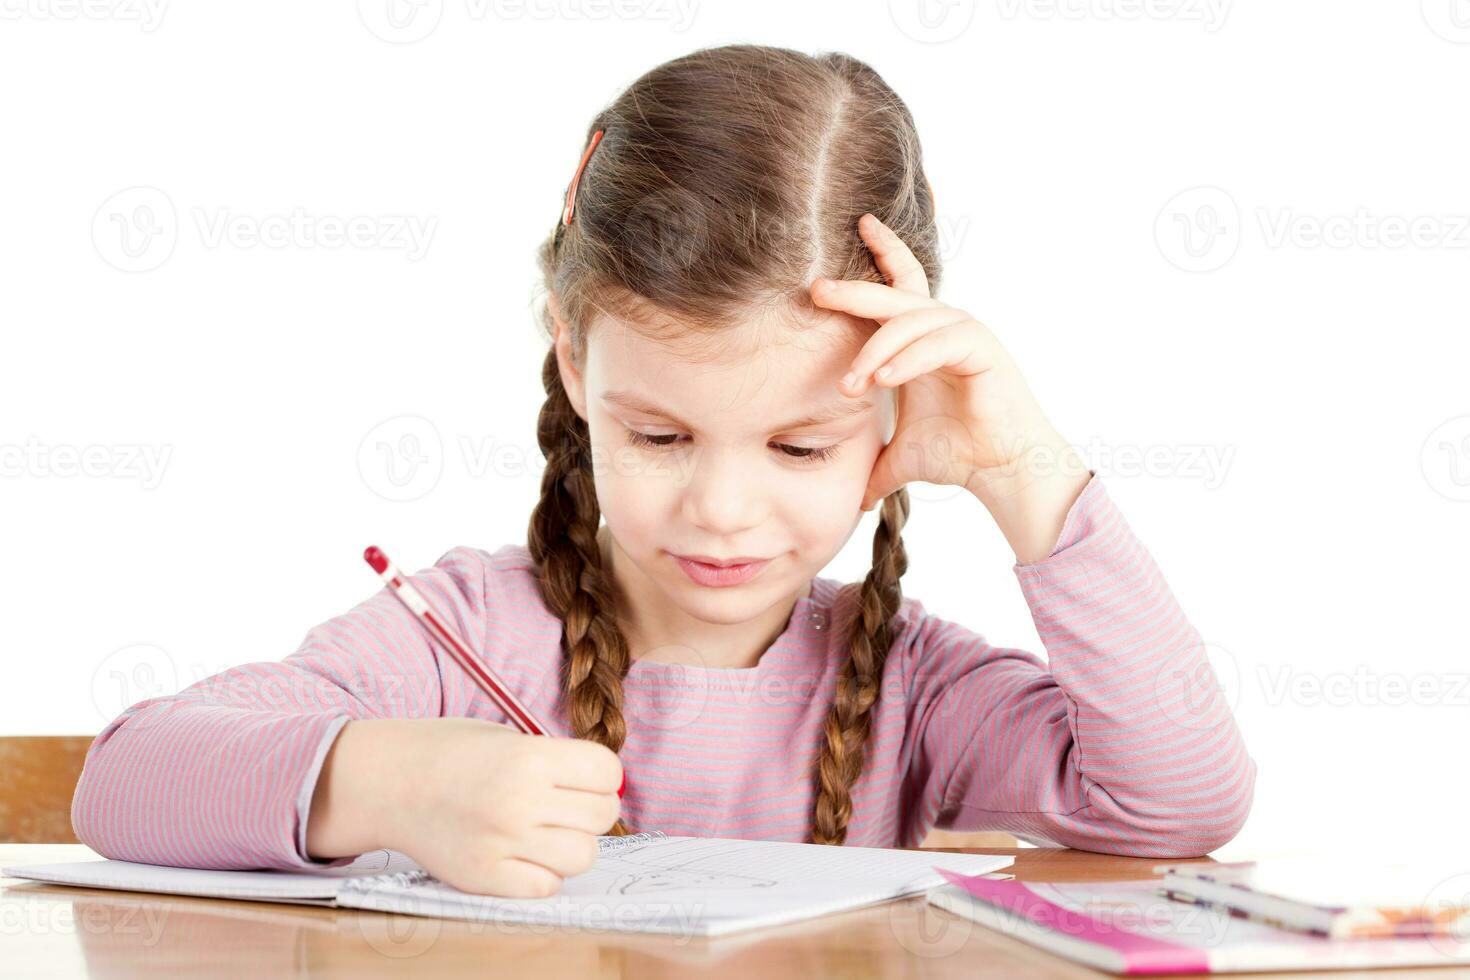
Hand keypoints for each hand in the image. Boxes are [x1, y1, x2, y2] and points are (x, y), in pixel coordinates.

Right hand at [381, 718, 622, 896]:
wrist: (388, 781)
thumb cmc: (453, 753)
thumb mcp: (508, 738)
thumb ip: (556, 763)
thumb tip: (607, 789)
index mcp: (528, 757)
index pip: (607, 772)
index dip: (602, 774)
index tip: (585, 776)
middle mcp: (519, 801)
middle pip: (602, 815)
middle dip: (592, 808)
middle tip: (565, 804)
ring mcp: (501, 843)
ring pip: (583, 856)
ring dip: (572, 844)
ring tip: (546, 831)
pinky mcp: (483, 877)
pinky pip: (546, 886)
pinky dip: (544, 874)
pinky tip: (524, 854)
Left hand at [810, 213, 1074, 510]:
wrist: (1003, 473)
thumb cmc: (959, 455)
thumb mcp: (901, 455)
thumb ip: (873, 464)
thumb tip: (851, 498)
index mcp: (924, 340)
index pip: (901, 286)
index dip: (884, 253)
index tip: (861, 225)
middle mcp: (944, 329)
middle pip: (896, 295)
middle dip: (855, 291)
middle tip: (818, 290)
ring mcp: (965, 334)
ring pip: (911, 322)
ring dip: (875, 350)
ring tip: (851, 386)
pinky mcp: (982, 349)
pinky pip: (937, 343)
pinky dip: (908, 359)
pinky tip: (883, 379)